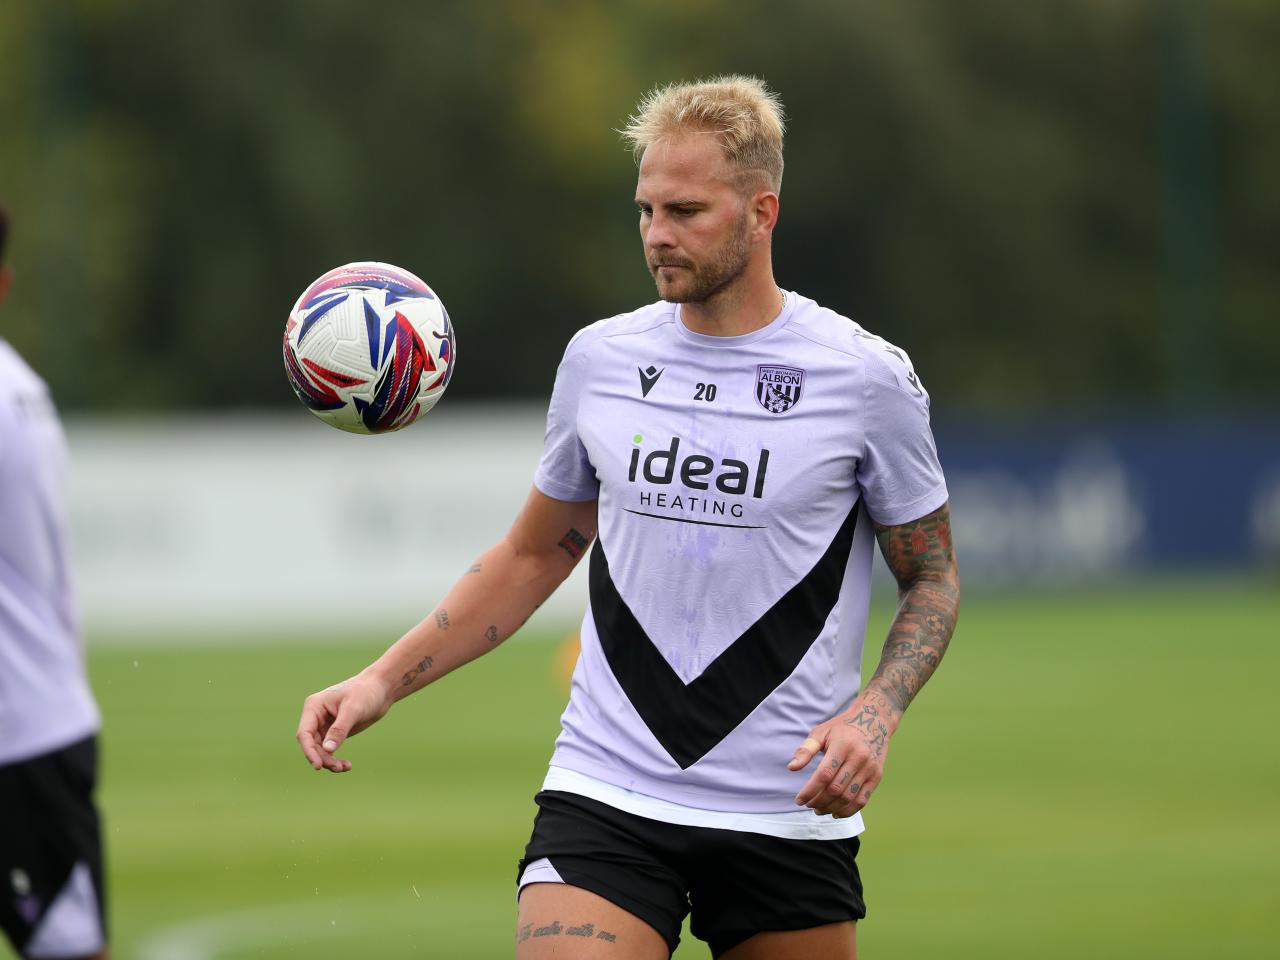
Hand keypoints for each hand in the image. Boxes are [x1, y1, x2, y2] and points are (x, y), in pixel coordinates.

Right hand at [296, 674, 393, 772]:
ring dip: (329, 761)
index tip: (318, 765)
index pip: (304, 733)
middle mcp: (316, 717)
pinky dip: (335, 759)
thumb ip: (339, 729)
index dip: (309, 751)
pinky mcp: (334, 732)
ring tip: (344, 767)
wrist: (381, 689)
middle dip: (323, 758)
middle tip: (339, 768)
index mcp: (314, 706)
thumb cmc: (366, 692)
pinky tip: (347, 765)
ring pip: (320, 750)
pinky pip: (329, 750)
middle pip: (312, 744)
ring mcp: (324, 725)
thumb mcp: (353, 709)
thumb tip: (327, 750)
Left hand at [787, 694, 895, 817]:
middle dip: (819, 801)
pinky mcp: (877, 777)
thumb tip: (792, 768)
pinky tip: (835, 813)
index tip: (799, 800)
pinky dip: (848, 811)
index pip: (824, 775)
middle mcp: (858, 758)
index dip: (810, 790)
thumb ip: (806, 749)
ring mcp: (869, 769)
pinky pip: (862, 800)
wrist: (874, 721)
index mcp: (842, 745)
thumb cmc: (842, 728)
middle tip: (808, 805)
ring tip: (819, 810)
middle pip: (836, 789)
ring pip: (848, 797)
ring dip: (831, 808)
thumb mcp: (822, 732)